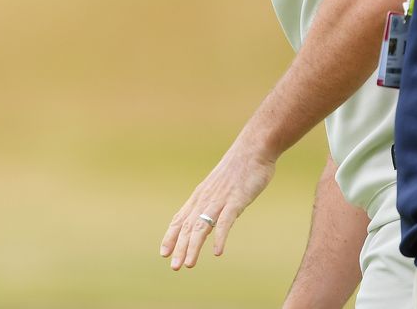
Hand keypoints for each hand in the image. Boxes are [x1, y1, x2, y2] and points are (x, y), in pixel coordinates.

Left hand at [160, 138, 275, 269]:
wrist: (253, 148)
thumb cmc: (238, 167)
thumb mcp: (220, 185)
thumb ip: (213, 200)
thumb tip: (211, 216)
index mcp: (201, 195)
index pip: (180, 218)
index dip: (171, 236)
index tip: (163, 253)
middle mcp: (206, 199)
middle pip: (188, 226)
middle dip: (180, 247)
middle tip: (174, 266)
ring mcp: (220, 200)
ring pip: (202, 226)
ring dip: (194, 246)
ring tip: (189, 264)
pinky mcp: (236, 200)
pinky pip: (225, 221)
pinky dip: (220, 237)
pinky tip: (217, 252)